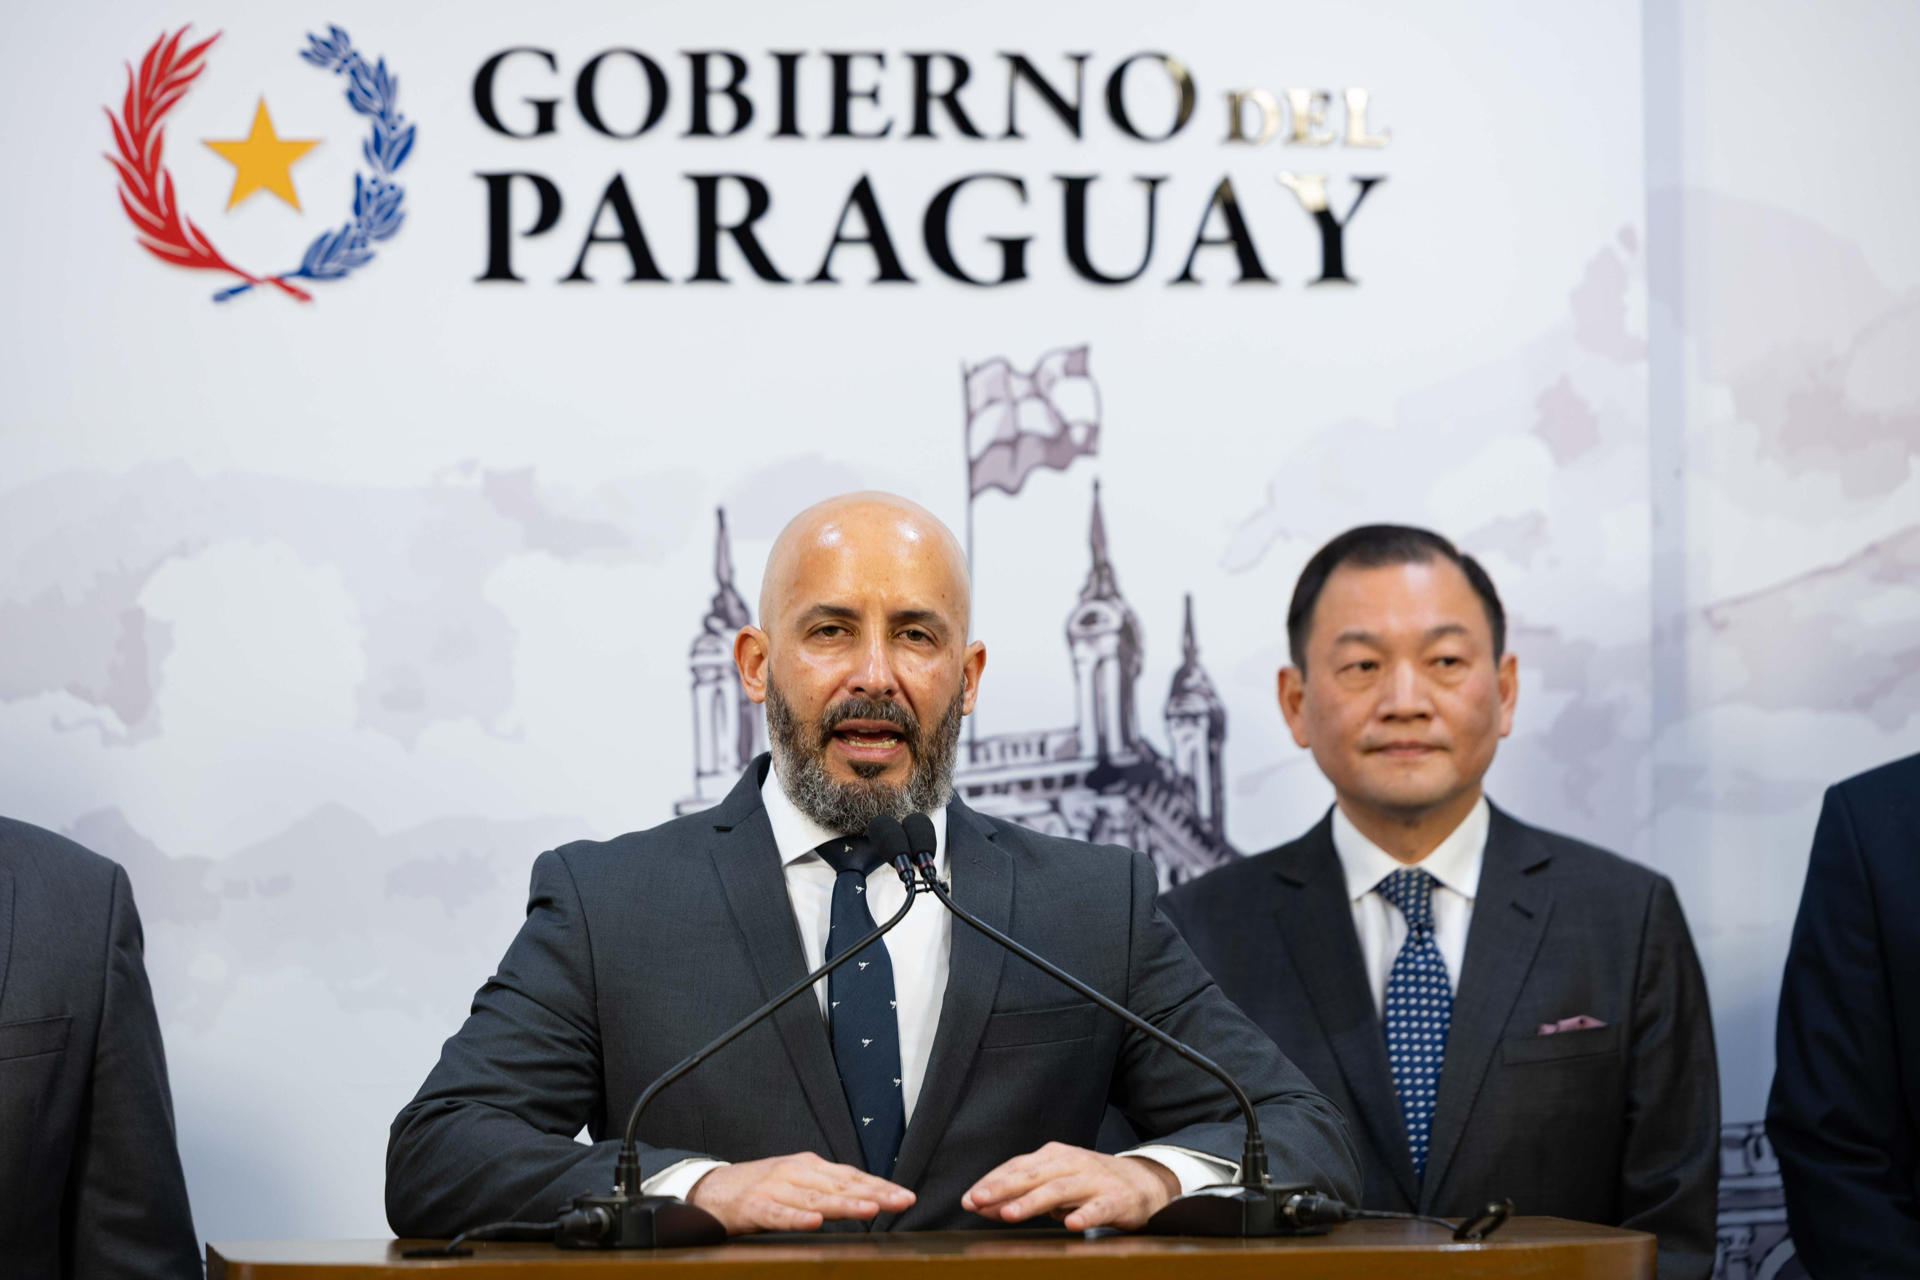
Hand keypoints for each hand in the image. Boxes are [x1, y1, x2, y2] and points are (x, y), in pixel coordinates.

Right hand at [685, 1151, 914, 1234]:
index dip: (880, 1186)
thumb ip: (827, 1188)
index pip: (851, 1176)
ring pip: (815, 1198)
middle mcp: (796, 1172)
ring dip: (844, 1204)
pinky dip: (796, 1218)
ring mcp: (775, 1188)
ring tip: (870, 1209)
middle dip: (875, 1194)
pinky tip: (813, 1222)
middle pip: (841, 1184)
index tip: (906, 1196)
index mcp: (809, 1166)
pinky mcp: (754, 1207)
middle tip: (902, 1201)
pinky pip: (778, 1214)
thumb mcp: (797, 1181)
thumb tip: (869, 1197)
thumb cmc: (761, 1187)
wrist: (712, 1188)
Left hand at [961, 1142, 1178, 1230]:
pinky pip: (1099, 1207)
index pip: (1016, 1166)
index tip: (968, 1199)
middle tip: (977, 1201)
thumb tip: (982, 1206)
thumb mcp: (1055, 1184)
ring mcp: (1095, 1179)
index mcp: (1054, 1156)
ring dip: (1033, 1201)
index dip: (992, 1182)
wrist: (1145, 1182)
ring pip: (1059, 1190)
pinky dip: (1085, 1214)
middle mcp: (1072, 1163)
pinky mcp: (1117, 1199)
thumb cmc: (1091, 1183)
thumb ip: (1022, 1193)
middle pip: (1032, 1175)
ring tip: (1010, 1214)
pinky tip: (1071, 1224)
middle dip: (1003, 1188)